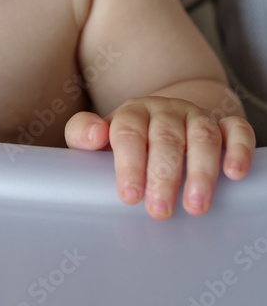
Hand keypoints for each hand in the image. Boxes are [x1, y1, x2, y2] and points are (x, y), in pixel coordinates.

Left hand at [64, 96, 254, 218]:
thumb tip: (92, 134)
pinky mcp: (225, 125)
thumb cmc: (130, 139)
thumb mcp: (101, 137)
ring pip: (202, 136)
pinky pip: (237, 130)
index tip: (129, 196)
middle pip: (166, 137)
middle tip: (159, 210)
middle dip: (162, 175)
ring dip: (201, 171)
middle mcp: (167, 110)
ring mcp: (197, 116)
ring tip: (195, 206)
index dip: (128, 164)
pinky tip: (234, 173)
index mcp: (134, 112)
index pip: (128, 132)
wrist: (166, 120)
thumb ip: (83, 133)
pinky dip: (238, 149)